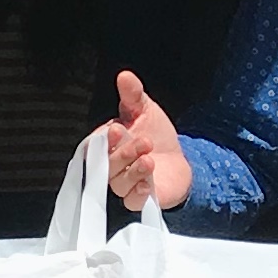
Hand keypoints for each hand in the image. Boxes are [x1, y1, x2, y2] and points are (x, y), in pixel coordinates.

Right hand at [106, 69, 191, 212]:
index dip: (105, 140)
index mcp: (108, 144)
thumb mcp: (145, 110)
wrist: (179, 160)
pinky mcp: (139, 199)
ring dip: (133, 171)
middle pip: (107, 164)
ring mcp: (124, 184)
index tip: (117, 129)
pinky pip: (131, 201)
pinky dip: (137, 194)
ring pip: (118, 183)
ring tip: (149, 160)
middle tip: (145, 141)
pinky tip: (147, 184)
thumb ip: (133, 95)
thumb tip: (125, 76)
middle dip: (125, 153)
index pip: (97, 145)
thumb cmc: (157, 135)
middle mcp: (111, 166)